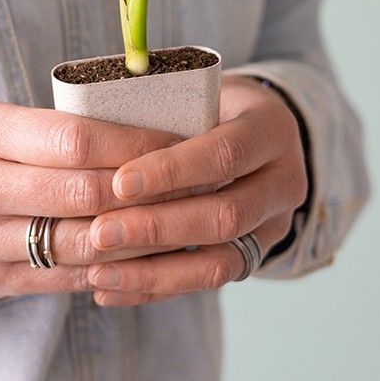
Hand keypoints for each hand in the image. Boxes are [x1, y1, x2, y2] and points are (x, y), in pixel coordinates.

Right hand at [0, 103, 189, 297]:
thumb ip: (58, 129)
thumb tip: (144, 132)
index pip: (76, 138)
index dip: (135, 142)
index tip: (179, 140)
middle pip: (85, 192)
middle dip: (148, 189)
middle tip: (197, 181)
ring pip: (83, 242)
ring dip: (141, 234)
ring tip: (186, 219)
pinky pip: (68, 277)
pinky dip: (114, 266)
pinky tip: (150, 253)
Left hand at [86, 76, 307, 305]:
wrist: (257, 132)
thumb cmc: (214, 104)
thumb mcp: (201, 91)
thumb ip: (165, 110)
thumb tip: (96, 129)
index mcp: (271, 128)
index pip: (225, 153)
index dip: (172, 171)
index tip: (119, 182)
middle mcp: (283, 180)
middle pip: (226, 215)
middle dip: (158, 227)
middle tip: (100, 232)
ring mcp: (274, 224)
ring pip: (221, 262)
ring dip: (153, 270)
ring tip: (97, 271)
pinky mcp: (256, 255)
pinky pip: (207, 283)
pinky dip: (156, 287)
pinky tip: (110, 289)